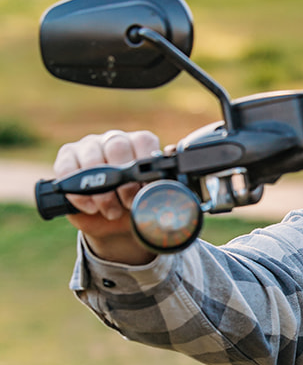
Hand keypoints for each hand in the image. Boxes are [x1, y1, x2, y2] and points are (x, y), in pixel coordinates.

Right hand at [54, 129, 160, 263]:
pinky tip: (90, 207)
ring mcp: (89, 146)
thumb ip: (164, 179)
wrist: (112, 224)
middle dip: (124, 181)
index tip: (147, 189)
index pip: (143, 140)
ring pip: (92, 157)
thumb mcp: (152, 197)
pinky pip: (67, 167)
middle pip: (117, 146)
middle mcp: (114, 139)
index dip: (145, 166)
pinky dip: (79, 192)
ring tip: (110, 211)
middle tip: (129, 203)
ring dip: (102, 191)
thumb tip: (173, 160)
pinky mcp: (67, 157)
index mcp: (139, 143)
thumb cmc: (135, 205)